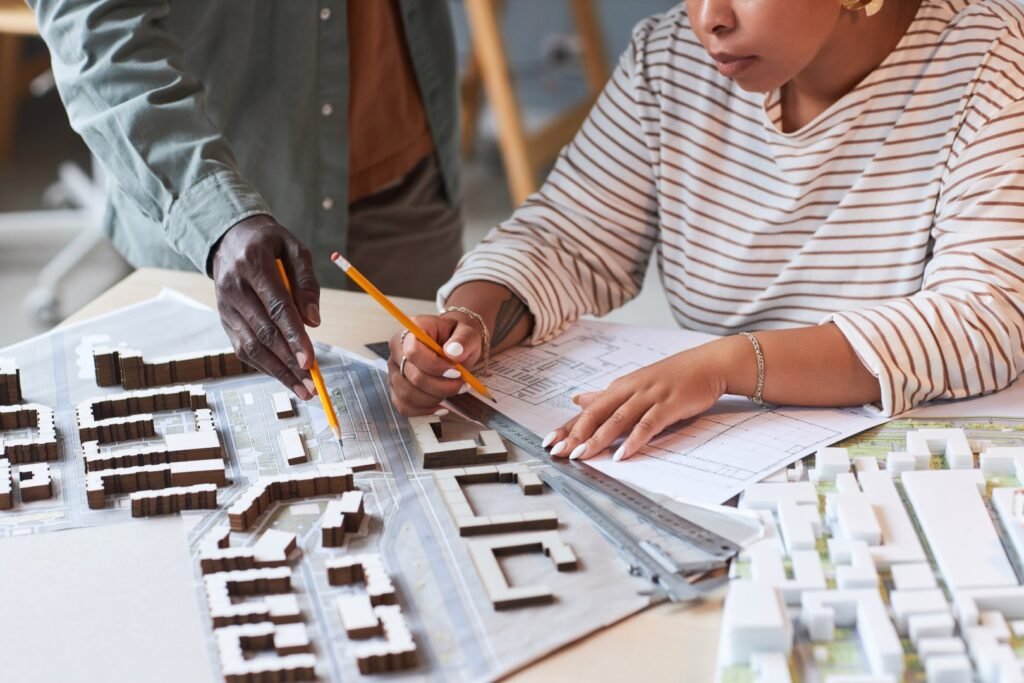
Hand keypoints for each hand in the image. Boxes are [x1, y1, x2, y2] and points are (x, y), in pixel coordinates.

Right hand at [211, 215, 320, 399]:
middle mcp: (234, 287)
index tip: (310, 360)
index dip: (294, 336)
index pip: (276, 307)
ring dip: (277, 371)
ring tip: (302, 389)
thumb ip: (307, 283)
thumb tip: (313, 321)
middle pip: (264, 332)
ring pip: (251, 346)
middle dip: (288, 361)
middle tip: (311, 383)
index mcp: (252, 265)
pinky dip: (264, 365)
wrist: (230, 239)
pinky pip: (242, 348)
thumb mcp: (295, 249)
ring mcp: (225, 306)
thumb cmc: (269, 244)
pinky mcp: (224, 319)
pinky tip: (284, 376)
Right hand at [387, 312, 484, 415]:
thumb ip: (463, 340)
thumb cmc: (459, 340)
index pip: (413, 352)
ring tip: (453, 392)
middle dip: (440, 386)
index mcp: (412, 330)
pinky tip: (442, 406)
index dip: (435, 367)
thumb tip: (453, 352)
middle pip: (412, 377)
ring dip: (434, 399)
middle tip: (462, 385)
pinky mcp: (397, 387)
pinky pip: (404, 406)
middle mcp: (397, 350)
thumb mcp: (468, 334)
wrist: (454, 346)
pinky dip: (424, 411)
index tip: (457, 372)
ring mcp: (394, 370)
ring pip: (406, 395)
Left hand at [543, 340, 735, 461]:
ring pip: (618, 419)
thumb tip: (577, 400)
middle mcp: (630, 390)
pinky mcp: (668, 405)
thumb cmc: (672, 376)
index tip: (549, 442)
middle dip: (576, 434)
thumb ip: (606, 396)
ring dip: (599, 438)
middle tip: (559, 452)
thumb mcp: (635, 383)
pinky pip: (648, 424)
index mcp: (620, 387)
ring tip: (583, 455)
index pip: (588, 410)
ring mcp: (649, 396)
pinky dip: (634, 440)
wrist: (708, 364)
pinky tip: (623, 455)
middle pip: (597, 414)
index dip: (568, 426)